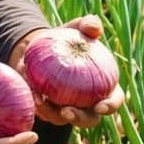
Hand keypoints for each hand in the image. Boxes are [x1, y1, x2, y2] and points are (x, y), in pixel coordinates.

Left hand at [9, 14, 127, 128]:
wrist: (40, 47)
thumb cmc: (65, 38)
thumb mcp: (75, 27)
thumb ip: (88, 24)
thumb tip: (94, 28)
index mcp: (103, 87)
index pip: (113, 101)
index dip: (110, 106)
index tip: (101, 106)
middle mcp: (87, 103)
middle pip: (89, 119)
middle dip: (79, 119)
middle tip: (66, 111)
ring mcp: (67, 109)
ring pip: (62, 119)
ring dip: (50, 113)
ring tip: (39, 100)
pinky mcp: (47, 110)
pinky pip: (42, 112)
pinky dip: (36, 105)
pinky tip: (30, 94)